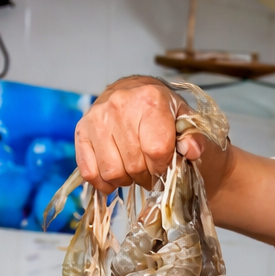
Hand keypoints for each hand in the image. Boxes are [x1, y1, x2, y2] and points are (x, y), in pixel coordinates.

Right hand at [75, 76, 206, 192]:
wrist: (135, 93)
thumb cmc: (162, 110)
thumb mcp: (185, 119)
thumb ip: (193, 137)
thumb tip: (192, 150)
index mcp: (149, 100)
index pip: (156, 151)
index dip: (163, 167)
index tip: (165, 166)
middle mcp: (119, 105)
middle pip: (134, 165)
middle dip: (147, 176)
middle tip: (151, 171)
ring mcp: (96, 119)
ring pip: (111, 172)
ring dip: (126, 180)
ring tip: (134, 170)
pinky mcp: (80, 131)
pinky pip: (89, 172)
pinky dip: (103, 182)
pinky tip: (115, 176)